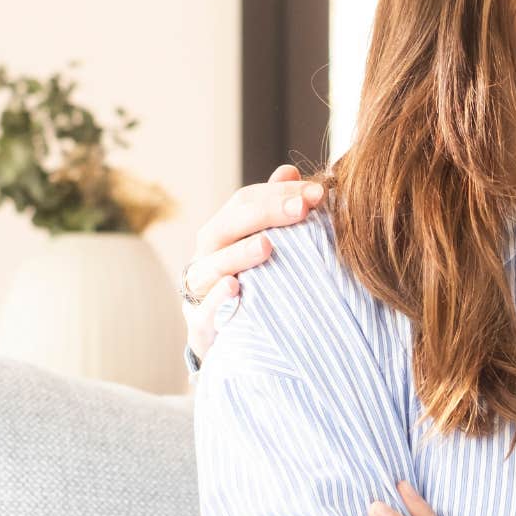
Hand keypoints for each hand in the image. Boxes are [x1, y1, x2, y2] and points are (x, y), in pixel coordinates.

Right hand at [182, 164, 323, 359]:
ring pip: (209, 268)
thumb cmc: (255, 287)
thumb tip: (291, 170)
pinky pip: (203, 313)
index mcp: (221, 234)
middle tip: (302, 209)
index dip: (279, 194)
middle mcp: (205, 258)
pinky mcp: (200, 328)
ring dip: (238, 254)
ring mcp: (198, 293)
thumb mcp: (265, 247)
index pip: (244, 202)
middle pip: (225, 227)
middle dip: (265, 214)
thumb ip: (275, 212)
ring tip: (267, 246)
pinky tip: (235, 288)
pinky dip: (217, 300)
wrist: (232, 345)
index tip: (317, 193)